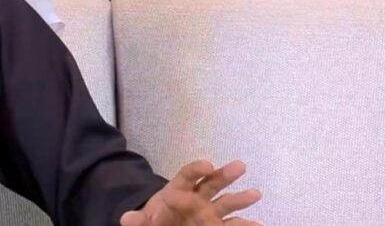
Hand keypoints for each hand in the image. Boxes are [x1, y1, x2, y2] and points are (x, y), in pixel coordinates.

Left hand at [121, 160, 261, 225]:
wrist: (166, 224)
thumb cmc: (156, 218)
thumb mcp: (144, 220)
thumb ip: (138, 220)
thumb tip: (126, 219)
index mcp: (177, 190)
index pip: (187, 176)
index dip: (197, 169)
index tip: (208, 165)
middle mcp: (197, 198)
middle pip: (211, 183)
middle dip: (224, 175)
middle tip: (239, 166)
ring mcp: (209, 212)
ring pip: (226, 202)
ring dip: (240, 198)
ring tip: (255, 193)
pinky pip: (232, 225)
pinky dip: (246, 224)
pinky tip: (259, 224)